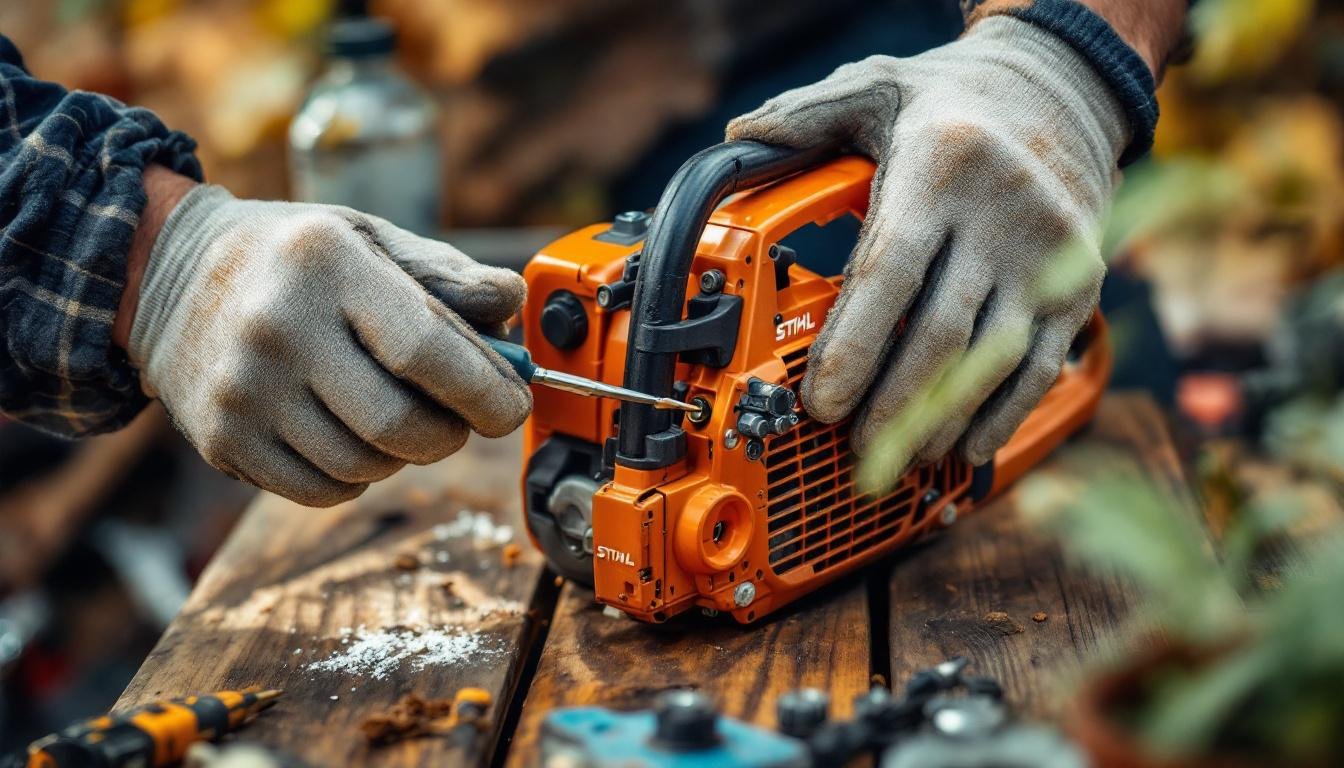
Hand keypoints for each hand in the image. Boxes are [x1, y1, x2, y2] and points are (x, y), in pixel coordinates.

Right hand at [126, 185, 531, 505]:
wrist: (165, 273)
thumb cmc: (291, 258)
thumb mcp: (368, 237)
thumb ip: (445, 273)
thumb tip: (512, 305)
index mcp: (325, 264)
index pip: (427, 350)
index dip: (485, 392)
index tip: (512, 407)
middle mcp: (276, 327)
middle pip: (399, 425)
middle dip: (449, 434)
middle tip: (457, 418)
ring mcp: (242, 390)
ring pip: (365, 466)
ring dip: (402, 455)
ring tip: (392, 415)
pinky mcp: (221, 439)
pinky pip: (323, 490)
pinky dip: (357, 475)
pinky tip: (347, 433)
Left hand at [728, 16, 1124, 482]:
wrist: (1062, 92)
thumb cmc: (951, 102)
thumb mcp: (879, 84)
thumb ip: (807, 114)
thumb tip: (741, 140)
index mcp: (942, 164)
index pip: (890, 272)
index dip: (854, 348)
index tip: (823, 404)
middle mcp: (1004, 211)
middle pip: (940, 333)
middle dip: (892, 406)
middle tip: (853, 449)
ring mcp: (1050, 253)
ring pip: (992, 360)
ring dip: (942, 422)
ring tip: (898, 458)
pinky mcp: (1081, 283)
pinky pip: (1041, 364)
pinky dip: (1002, 414)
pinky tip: (963, 446)